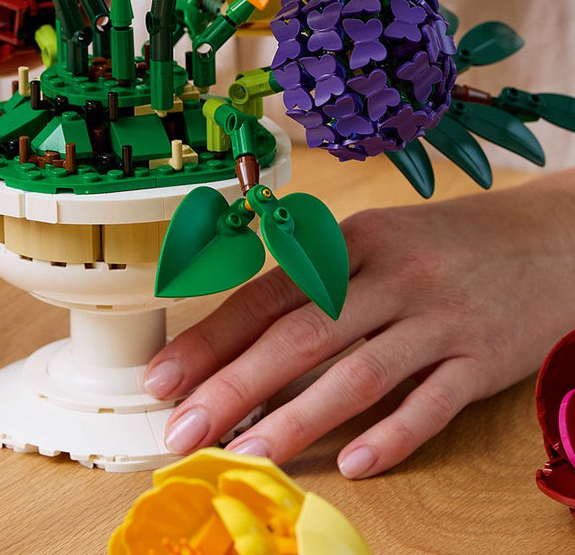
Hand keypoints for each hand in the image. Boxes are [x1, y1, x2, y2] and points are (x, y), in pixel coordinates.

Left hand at [144, 171, 574, 476]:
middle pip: (300, 335)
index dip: (212, 337)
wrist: (546, 239)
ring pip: (358, 374)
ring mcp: (440, 318)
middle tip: (185, 430)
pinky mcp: (484, 359)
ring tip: (247, 455)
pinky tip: (353, 463)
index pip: (267, 293)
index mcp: (351, 242)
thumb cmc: (439, 246)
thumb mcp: (373, 242)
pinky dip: (392, 435)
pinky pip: (433, 404)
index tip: (165, 378)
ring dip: (296, 420)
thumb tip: (240, 334)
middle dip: (234, 386)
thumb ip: (314, 281)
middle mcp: (390, 276)